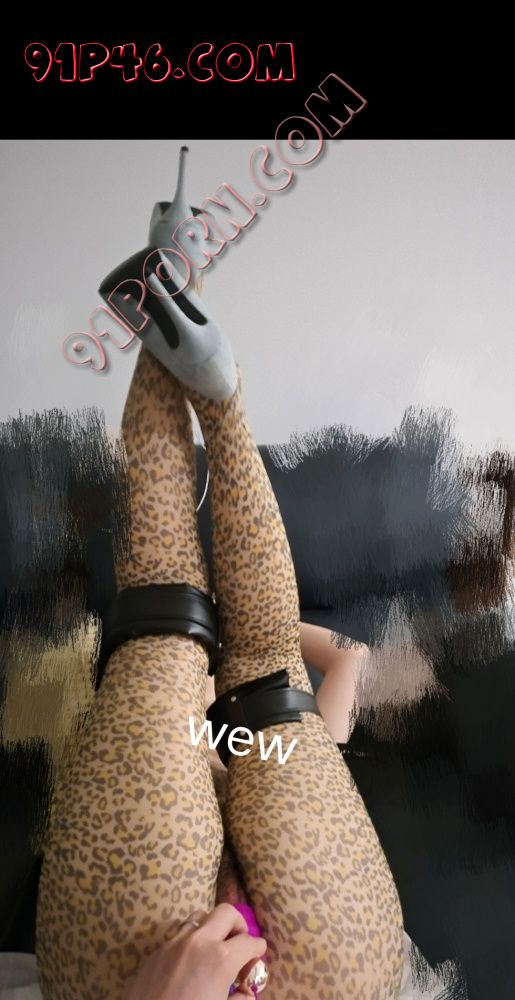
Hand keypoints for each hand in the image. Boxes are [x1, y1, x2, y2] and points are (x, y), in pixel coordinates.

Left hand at [124, 902, 267, 999]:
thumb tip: (246, 993)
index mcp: (221, 958)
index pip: (250, 942)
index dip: (258, 948)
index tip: (258, 954)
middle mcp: (199, 942)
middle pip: (226, 913)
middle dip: (238, 925)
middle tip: (239, 943)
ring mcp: (174, 943)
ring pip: (199, 918)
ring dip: (212, 929)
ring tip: (213, 950)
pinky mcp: (156, 952)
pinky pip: (178, 936)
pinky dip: (190, 943)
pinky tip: (188, 964)